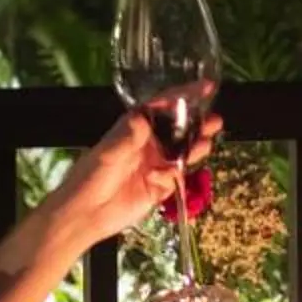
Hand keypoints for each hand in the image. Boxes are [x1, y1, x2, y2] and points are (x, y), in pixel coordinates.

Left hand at [52, 108, 224, 247]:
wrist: (86, 214)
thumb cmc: (90, 177)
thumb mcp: (107, 153)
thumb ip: (126, 137)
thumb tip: (141, 118)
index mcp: (134, 128)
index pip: (162, 107)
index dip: (183, 96)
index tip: (205, 87)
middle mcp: (148, 143)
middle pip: (178, 129)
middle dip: (197, 123)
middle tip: (215, 120)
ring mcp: (155, 164)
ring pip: (182, 151)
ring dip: (196, 146)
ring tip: (208, 141)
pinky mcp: (160, 187)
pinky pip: (177, 177)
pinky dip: (180, 174)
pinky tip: (177, 172)